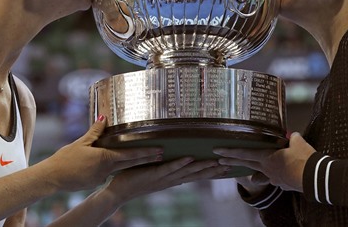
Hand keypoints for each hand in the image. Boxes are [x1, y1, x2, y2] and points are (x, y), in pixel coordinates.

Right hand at [43, 116, 164, 190]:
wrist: (52, 178)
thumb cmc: (64, 159)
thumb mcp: (81, 142)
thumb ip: (95, 131)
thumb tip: (105, 117)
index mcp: (105, 158)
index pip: (130, 155)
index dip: (146, 153)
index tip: (159, 151)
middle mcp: (106, 170)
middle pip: (130, 163)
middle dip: (146, 159)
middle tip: (160, 154)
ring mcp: (101, 178)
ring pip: (118, 169)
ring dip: (129, 163)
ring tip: (140, 157)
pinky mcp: (95, 183)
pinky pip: (107, 174)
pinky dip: (111, 168)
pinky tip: (109, 163)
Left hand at [104, 157, 230, 203]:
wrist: (118, 192)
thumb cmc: (133, 179)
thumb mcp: (152, 171)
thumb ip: (163, 165)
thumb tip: (171, 154)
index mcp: (171, 179)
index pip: (194, 175)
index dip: (209, 172)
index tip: (225, 168)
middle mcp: (171, 180)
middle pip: (196, 175)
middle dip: (212, 170)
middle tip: (229, 166)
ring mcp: (164, 178)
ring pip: (187, 172)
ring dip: (202, 166)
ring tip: (216, 161)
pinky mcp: (155, 174)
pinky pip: (170, 168)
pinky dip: (180, 163)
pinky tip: (190, 158)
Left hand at [214, 132, 315, 191]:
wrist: (315, 178)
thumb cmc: (304, 159)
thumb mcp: (298, 143)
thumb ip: (291, 139)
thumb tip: (292, 135)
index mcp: (267, 158)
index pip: (244, 154)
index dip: (230, 152)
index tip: (218, 152)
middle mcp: (267, 169)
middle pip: (246, 164)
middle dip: (232, 161)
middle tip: (219, 160)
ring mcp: (274, 179)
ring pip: (259, 172)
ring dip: (252, 170)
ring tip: (243, 170)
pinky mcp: (283, 184)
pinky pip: (273, 178)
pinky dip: (272, 175)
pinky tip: (274, 176)